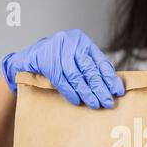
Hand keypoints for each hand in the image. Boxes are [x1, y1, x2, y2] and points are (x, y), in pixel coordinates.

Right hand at [1, 29, 124, 108]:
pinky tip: (78, 101)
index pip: (101, 62)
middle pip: (90, 70)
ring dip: (87, 93)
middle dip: (100, 88)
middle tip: (108, 102)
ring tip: (96, 104)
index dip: (110, 78)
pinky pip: (62, 81)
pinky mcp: (46, 61)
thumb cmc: (57, 60)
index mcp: (82, 41)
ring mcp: (58, 50)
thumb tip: (109, 88)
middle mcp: (72, 43)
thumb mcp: (75, 59)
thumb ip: (90, 68)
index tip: (118, 92)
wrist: (29, 58)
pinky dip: (71, 92)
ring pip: (77, 77)